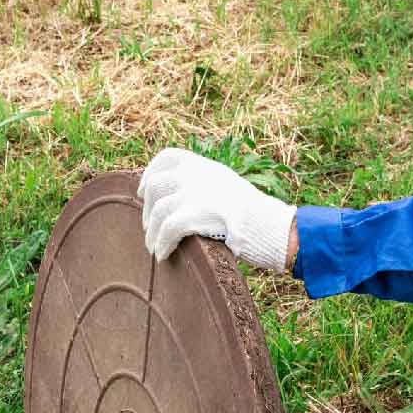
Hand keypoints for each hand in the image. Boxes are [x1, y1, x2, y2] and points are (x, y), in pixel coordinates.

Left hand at [138, 147, 296, 271]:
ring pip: (159, 210)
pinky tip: (163, 254)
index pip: (168, 157)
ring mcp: (196, 193)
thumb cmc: (253, 214)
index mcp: (206, 166)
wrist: (270, 225)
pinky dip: (161, 243)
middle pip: (156, 186)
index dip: (150, 173)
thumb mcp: (228, 187)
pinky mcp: (197, 214)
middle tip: (149, 227)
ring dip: (152, 232)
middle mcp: (198, 174)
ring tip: (154, 247)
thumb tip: (181, 198)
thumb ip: (205, 186)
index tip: (142, 191)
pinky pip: (167, 229)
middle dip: (148, 209)